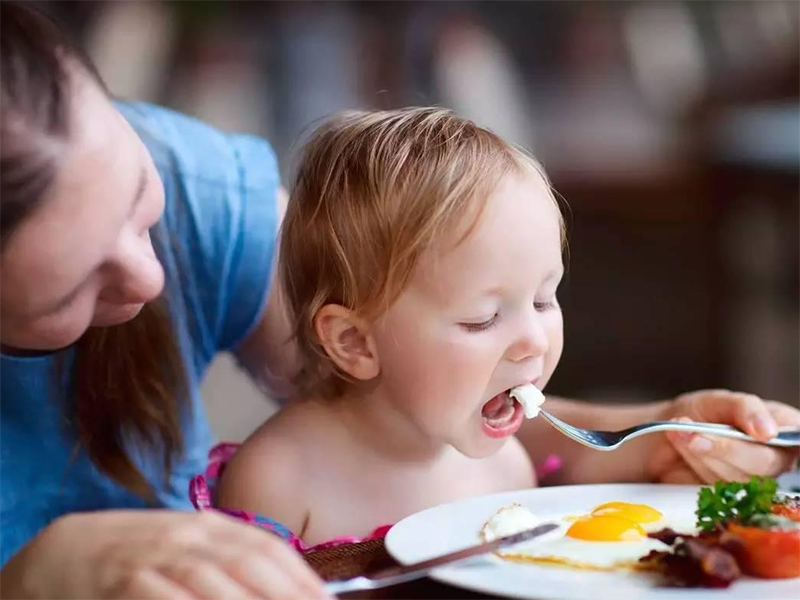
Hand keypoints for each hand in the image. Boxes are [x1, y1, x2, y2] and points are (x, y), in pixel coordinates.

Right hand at [0, 510, 329, 599]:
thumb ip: (232, 563)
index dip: (302, 578)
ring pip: (212, 582)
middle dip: (287, 594)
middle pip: (250, 565)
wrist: (67, 551)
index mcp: (212, 526)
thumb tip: (289, 586)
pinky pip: (165, 597)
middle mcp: (191, 536)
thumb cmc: (141, 556)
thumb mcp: (190, 549)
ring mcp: (158, 556)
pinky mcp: (125, 579)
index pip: (268, 549)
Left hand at [647, 389, 799, 483]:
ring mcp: (755, 481)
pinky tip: (683, 446)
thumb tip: (768, 431)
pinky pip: (717, 489)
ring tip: (682, 433)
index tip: (763, 435)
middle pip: (765, 463)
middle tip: (696, 435)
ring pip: (738, 478)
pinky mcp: (730, 497)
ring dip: (704, 455)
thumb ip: (745, 409)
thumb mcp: (720, 400)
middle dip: (727, 448)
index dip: (785, 442)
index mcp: (785, 429)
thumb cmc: (702, 413)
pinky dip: (695, 465)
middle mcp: (777, 458)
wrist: (671, 431)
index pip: (796, 439)